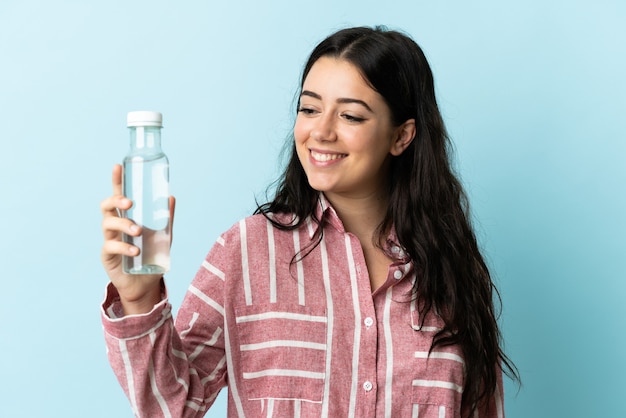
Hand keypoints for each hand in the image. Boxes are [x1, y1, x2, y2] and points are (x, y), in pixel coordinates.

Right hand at [100, 164, 175, 314]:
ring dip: (124, 224)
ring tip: (138, 231)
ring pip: (108, 223)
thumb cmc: (152, 256)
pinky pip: (111, 246)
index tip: (117, 166)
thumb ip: (166, 219)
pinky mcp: (107, 255)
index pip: (119, 195)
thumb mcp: (163, 236)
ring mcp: (109, 239)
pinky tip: (136, 250)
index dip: (116, 180)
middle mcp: (115, 225)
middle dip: (116, 199)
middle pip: (107, 206)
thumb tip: (170, 197)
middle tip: (130, 203)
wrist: (146, 284)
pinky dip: (125, 246)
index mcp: (126, 216)